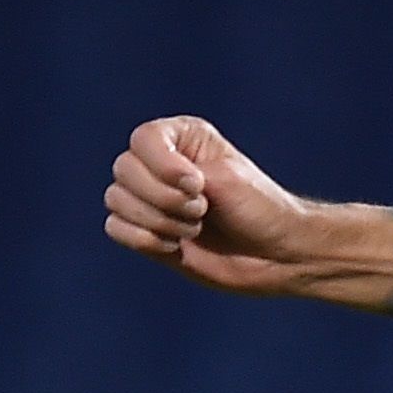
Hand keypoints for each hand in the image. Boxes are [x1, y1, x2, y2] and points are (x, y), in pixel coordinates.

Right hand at [105, 117, 324, 291]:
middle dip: (164, 197)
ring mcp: (149, 199)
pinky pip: (116, 229)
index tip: (199, 185)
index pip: (143, 139)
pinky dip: (146, 239)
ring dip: (160, 220)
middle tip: (202, 209)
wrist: (277, 254)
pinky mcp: (145, 231)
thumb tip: (123, 188)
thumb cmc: (259, 208)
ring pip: (116, 200)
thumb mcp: (224, 178)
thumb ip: (176, 173)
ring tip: (196, 227)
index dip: (163, 166)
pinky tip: (176, 245)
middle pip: (124, 170)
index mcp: (181, 138)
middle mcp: (159, 164)